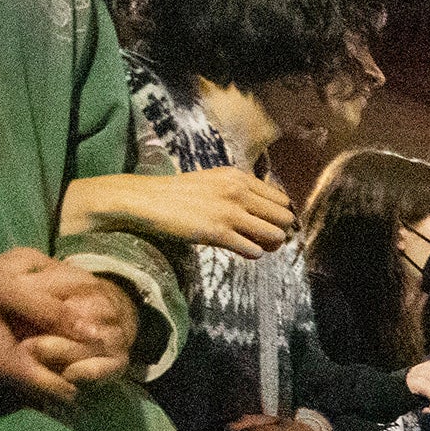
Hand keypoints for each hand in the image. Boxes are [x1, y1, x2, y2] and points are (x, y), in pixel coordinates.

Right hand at [0, 245, 131, 405]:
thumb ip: (46, 309)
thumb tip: (95, 332)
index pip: (56, 392)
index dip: (80, 377)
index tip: (90, 356)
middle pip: (38, 393)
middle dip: (59, 373)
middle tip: (75, 348)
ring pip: (16, 387)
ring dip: (35, 369)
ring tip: (50, 342)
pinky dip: (11, 365)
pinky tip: (16, 340)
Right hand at [62, 167, 293, 257]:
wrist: (144, 200)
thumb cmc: (178, 194)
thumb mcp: (214, 181)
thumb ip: (240, 191)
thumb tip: (266, 212)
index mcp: (239, 177)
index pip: (282, 199)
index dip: (279, 215)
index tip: (267, 223)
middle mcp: (238, 191)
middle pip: (285, 218)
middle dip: (279, 231)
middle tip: (265, 238)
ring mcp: (229, 212)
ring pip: (275, 235)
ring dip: (269, 245)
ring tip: (254, 245)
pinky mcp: (217, 233)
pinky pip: (253, 250)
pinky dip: (252, 254)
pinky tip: (240, 250)